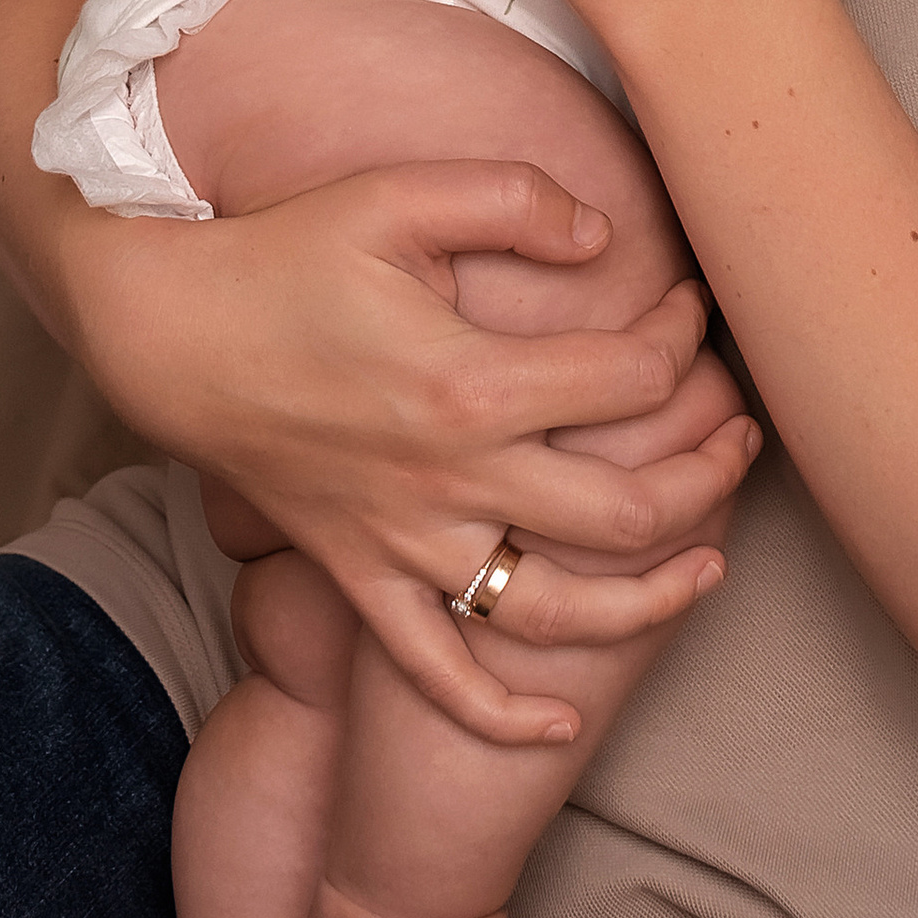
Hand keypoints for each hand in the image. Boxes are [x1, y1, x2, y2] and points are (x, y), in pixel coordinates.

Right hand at [61, 155, 757, 743]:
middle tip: (747, 440)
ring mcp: (404, 541)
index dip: (687, 341)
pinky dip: (499, 714)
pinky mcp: (360, 576)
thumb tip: (606, 236)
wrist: (170, 335)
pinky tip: (559, 723)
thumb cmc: (287, 253)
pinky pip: (435, 671)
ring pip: (552, 612)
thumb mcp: (398, 194)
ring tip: (711, 570)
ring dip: (648, 603)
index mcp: (470, 380)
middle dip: (710, 476)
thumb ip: (513, 199)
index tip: (696, 311)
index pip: (632, 379)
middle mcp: (449, 477)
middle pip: (626, 511)